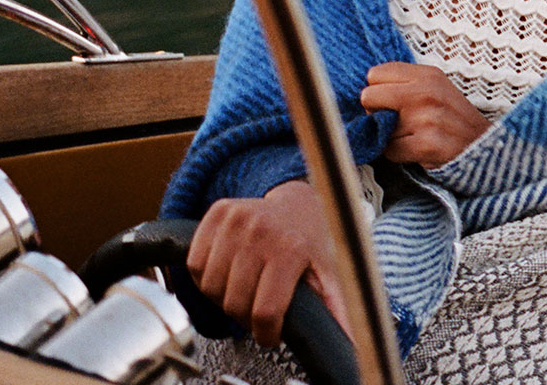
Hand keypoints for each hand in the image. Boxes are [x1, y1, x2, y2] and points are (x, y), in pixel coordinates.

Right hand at [186, 180, 350, 345]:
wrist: (299, 202)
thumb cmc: (313, 242)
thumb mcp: (331, 275)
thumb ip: (338, 310)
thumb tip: (351, 344)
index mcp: (291, 249)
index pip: (265, 311)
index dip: (266, 333)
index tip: (270, 335)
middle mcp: (261, 230)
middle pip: (235, 303)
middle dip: (245, 317)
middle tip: (257, 310)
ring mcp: (236, 218)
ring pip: (210, 286)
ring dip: (224, 297)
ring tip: (244, 290)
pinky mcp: (218, 211)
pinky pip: (194, 263)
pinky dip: (205, 277)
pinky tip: (226, 273)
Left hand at [360, 61, 490, 169]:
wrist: (484, 147)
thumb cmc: (454, 118)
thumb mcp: (436, 87)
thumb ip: (404, 83)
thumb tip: (366, 89)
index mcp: (428, 75)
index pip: (375, 73)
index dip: (378, 90)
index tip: (389, 100)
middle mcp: (426, 93)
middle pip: (369, 97)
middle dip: (376, 112)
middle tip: (394, 119)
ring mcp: (426, 119)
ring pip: (379, 128)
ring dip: (391, 136)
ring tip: (413, 135)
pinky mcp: (426, 145)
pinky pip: (389, 150)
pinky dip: (398, 154)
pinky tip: (416, 149)